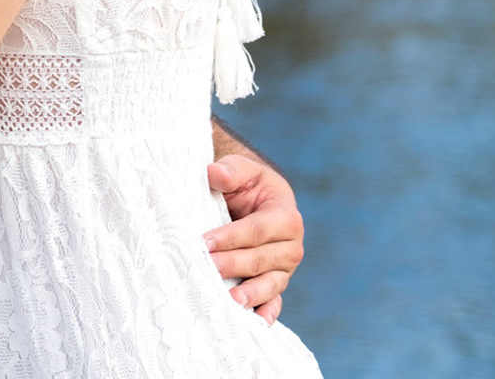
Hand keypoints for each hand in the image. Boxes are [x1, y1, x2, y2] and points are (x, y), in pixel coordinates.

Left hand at [205, 153, 304, 321]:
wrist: (253, 201)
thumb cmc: (246, 184)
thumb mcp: (241, 170)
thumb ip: (230, 170)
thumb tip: (215, 174)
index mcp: (286, 217)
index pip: (256, 230)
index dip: (230, 237)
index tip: (203, 243)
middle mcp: (291, 247)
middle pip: (260, 259)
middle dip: (231, 265)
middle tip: (203, 268)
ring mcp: (284, 270)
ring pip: (269, 284)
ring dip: (250, 295)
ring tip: (230, 301)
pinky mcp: (276, 286)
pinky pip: (274, 302)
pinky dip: (266, 313)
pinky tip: (255, 324)